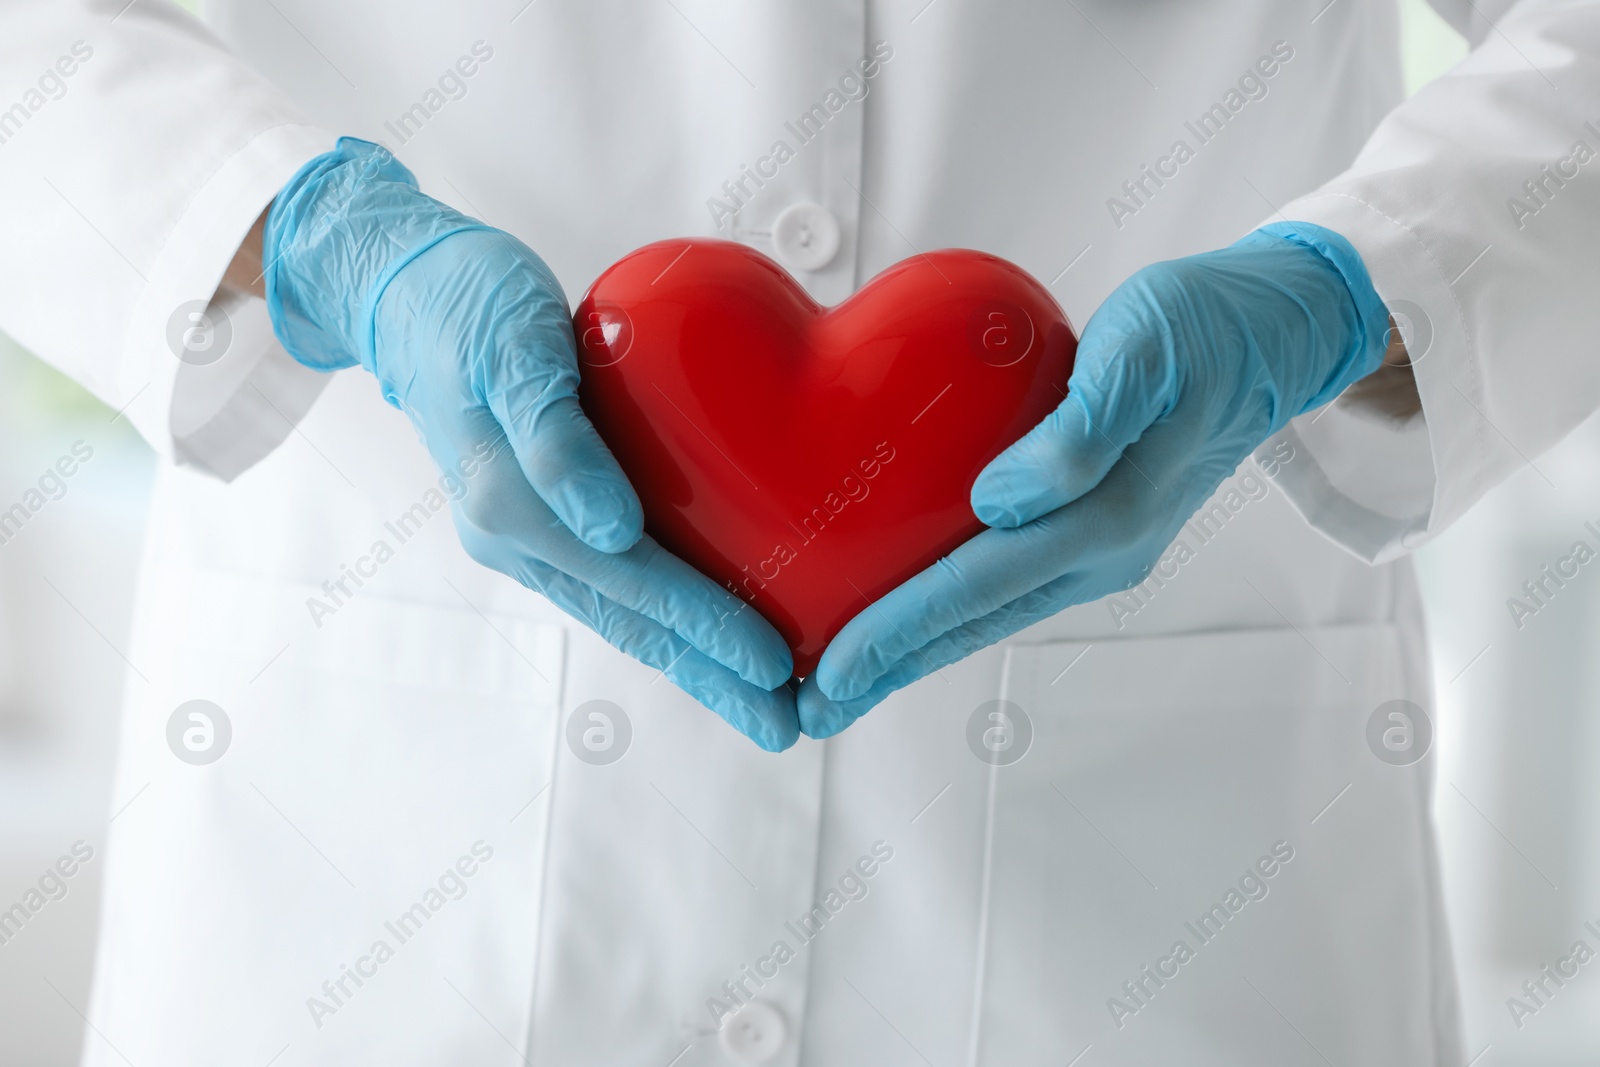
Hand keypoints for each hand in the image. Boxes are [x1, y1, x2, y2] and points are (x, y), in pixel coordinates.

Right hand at [262, 138, 796, 749]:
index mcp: (512, 504)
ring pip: (622, 615)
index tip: (773, 664)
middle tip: (785, 725)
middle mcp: (516, 536)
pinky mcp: (541, 519)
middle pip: (630, 623)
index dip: (705, 624)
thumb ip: (555, 440)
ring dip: (691, 662)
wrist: (406, 293)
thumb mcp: (511, 348)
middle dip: (709, 677)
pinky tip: (707, 632)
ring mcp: (526, 535)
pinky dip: (665, 616)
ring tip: (759, 701)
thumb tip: (609, 529)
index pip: (632, 580)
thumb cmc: (467, 304)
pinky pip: (612, 582)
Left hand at [798, 222, 1389, 736]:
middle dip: (893, 667)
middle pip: (976, 621)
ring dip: (917, 650)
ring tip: (849, 680)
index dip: (900, 628)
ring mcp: (1101, 547)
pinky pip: (1006, 582)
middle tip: (816, 710)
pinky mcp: (1093, 527)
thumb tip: (1001, 497)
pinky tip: (911, 614)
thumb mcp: (1148, 351)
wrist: (1276, 332)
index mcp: (1111, 515)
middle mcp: (1104, 550)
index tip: (834, 668)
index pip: (980, 582)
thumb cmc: (1209, 326)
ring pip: (989, 612)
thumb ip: (1081, 430)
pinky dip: (950, 609)